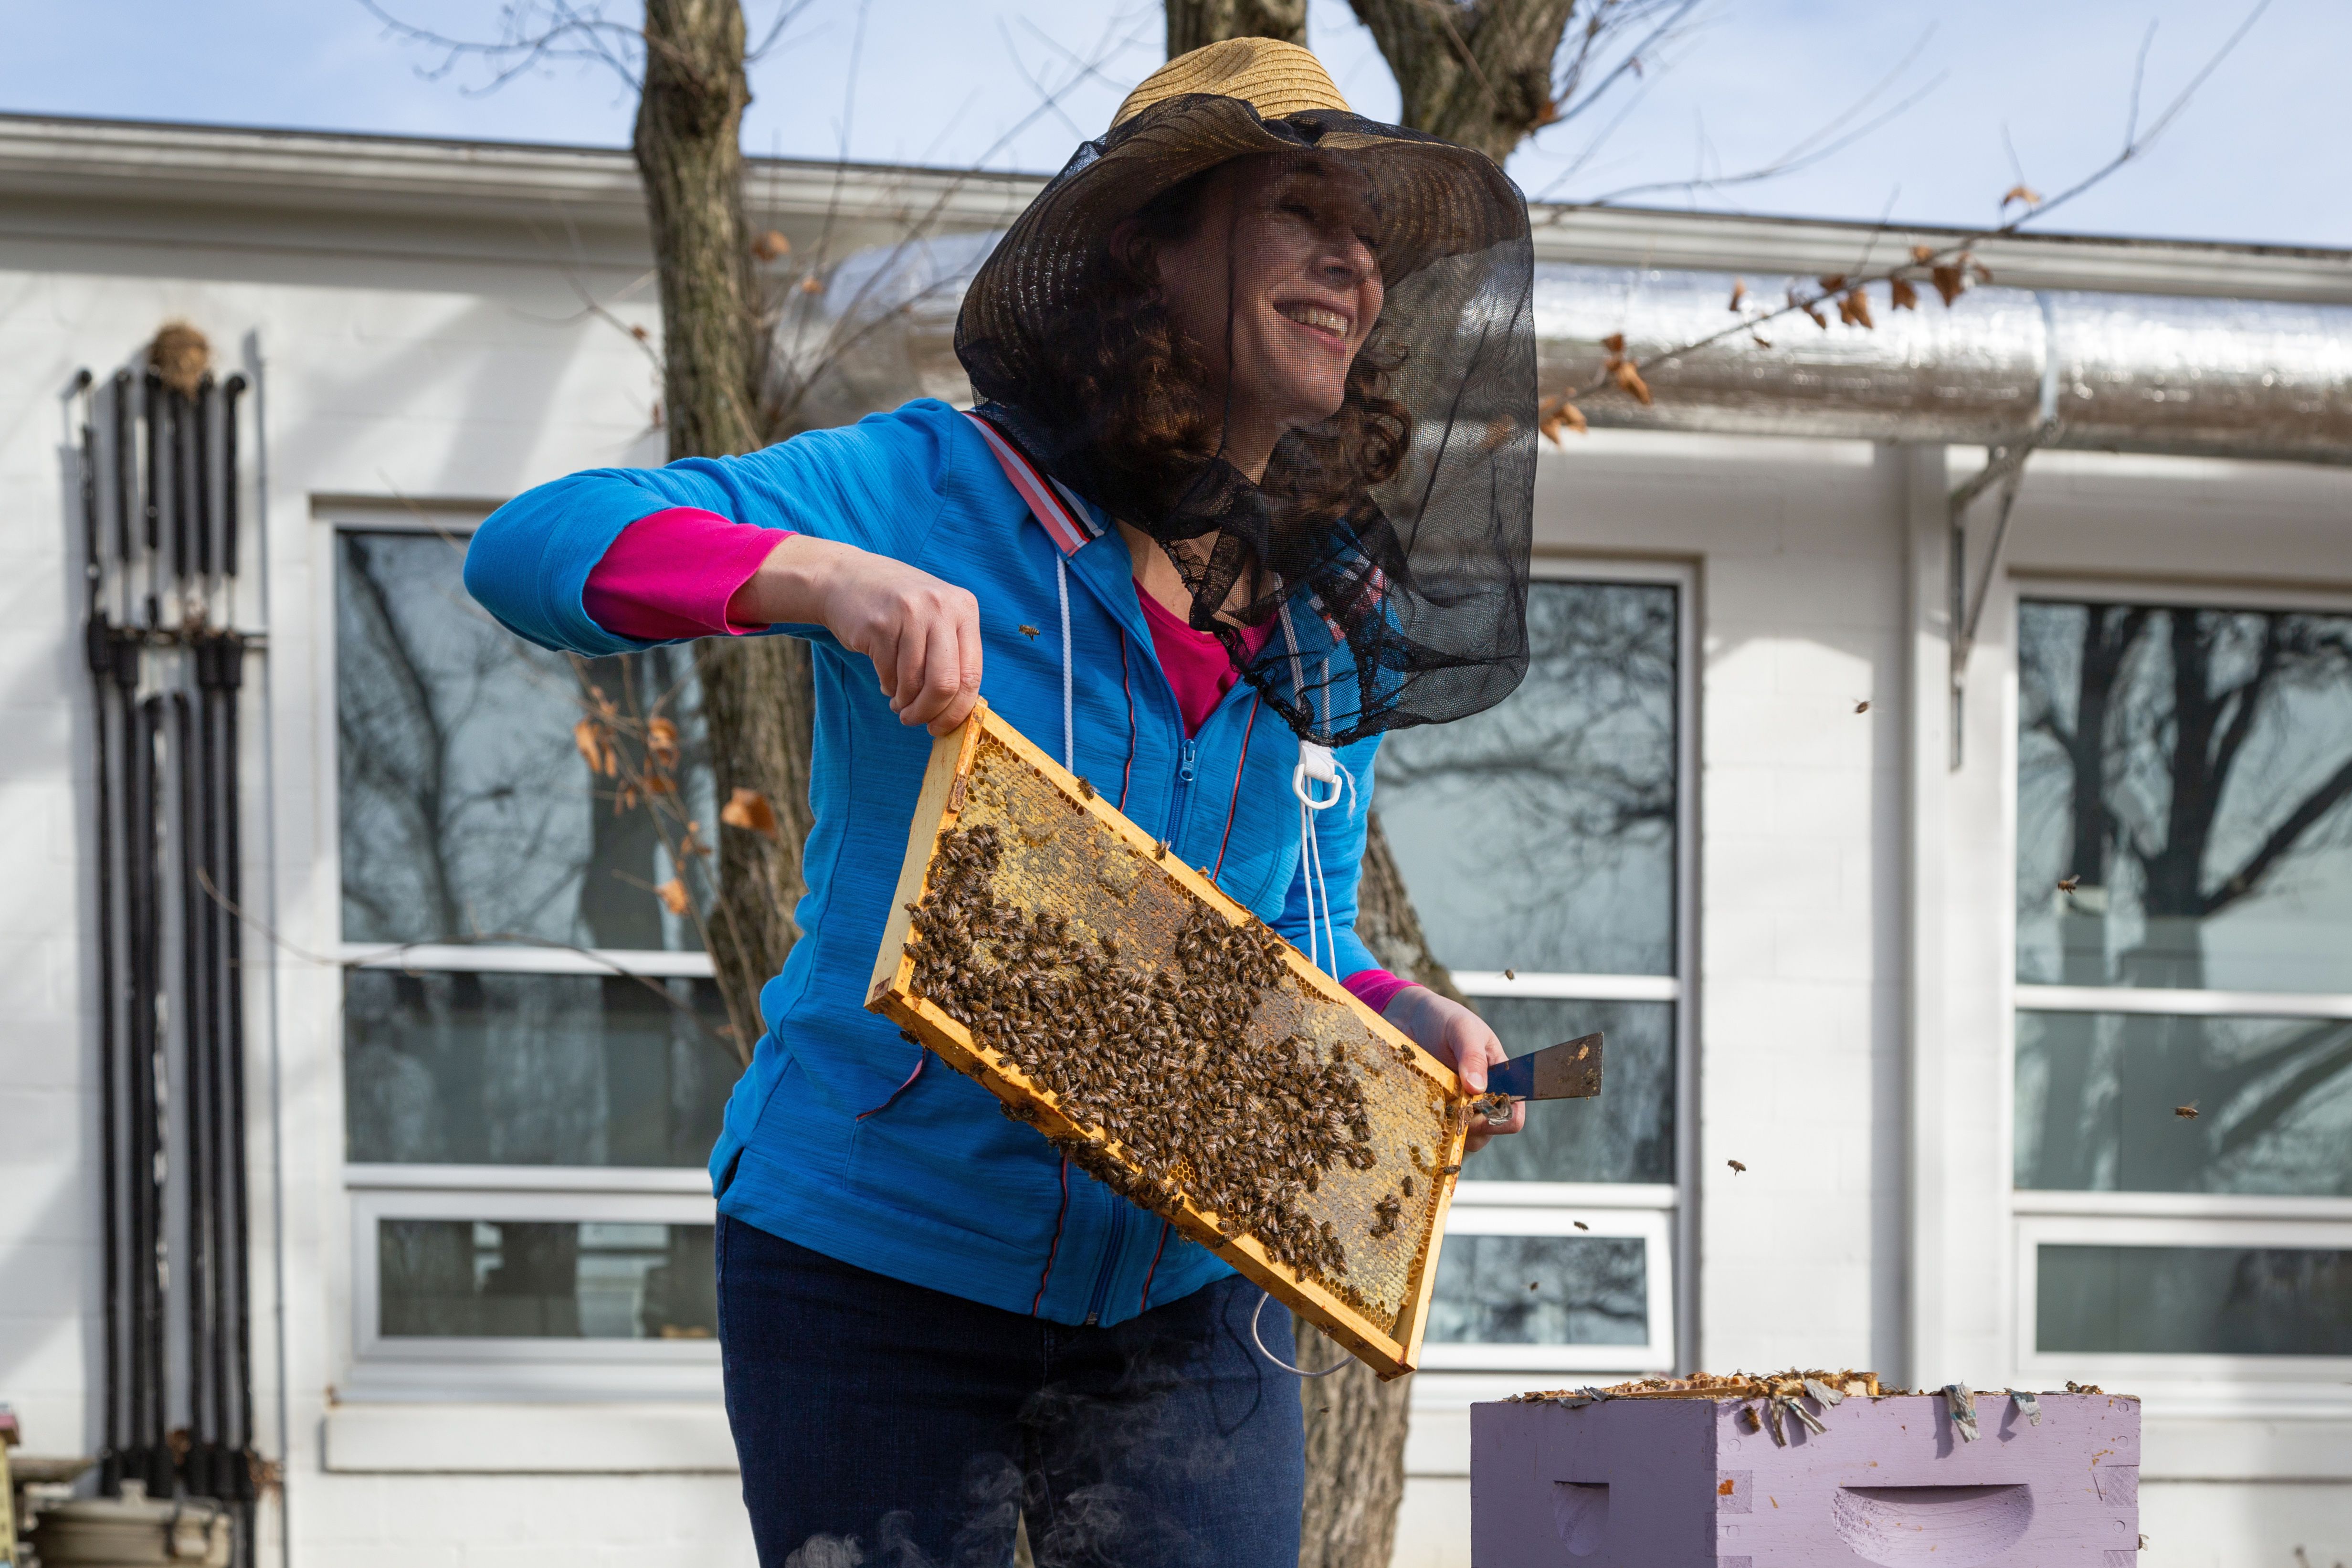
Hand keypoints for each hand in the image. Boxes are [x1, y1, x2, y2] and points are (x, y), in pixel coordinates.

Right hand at [730, 535, 982, 735]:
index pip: (972, 674)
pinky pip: (888, 675)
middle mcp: (940, 607)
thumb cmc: (898, 608)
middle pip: (945, 684)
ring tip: (898, 700)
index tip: (943, 727)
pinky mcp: (878, 624)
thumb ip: (953, 653)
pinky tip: (886, 680)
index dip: (958, 710)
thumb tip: (959, 710)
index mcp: (964, 607)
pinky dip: (887, 687)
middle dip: (930, 712)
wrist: (845, 578)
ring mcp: (909, 613)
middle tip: (915, 721)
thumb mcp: (935, 616)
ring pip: (914, 683)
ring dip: (904, 702)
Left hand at [1382, 987, 1522, 1154]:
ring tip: (1432, 1106)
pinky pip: (1437, 1132)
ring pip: (1462, 1138)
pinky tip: (1420, 1111)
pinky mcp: (1434, 1111)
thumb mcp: (1462, 1029)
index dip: (1500, 1118)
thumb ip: (1472, 1055)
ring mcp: (1456, 1107)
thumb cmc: (1443, 1018)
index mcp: (1499, 1078)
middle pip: (1487, 1133)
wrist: (1409, 1017)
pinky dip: (1430, 1128)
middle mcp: (1480, 1098)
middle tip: (1449, 1106)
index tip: (1476, 1108)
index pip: (1513, 1113)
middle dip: (1470, 1126)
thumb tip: (1478, 1088)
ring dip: (1449, 1130)